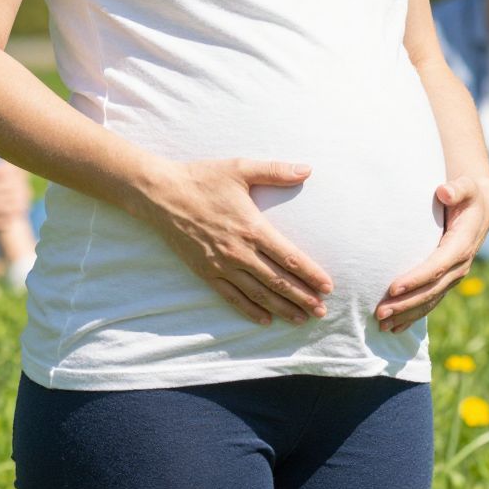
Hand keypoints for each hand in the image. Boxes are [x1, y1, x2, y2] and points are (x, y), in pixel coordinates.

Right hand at [139, 158, 333, 326]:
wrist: (160, 194)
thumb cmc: (203, 179)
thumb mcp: (241, 168)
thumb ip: (276, 171)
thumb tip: (307, 169)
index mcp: (252, 227)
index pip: (289, 257)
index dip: (311, 274)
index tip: (328, 286)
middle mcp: (239, 251)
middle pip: (278, 281)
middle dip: (302, 297)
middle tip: (322, 311)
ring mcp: (221, 264)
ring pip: (258, 294)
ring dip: (282, 308)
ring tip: (301, 319)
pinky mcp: (205, 272)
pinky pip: (231, 296)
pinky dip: (250, 310)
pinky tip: (265, 320)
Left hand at [377, 172, 488, 333]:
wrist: (482, 207)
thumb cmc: (469, 194)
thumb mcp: (467, 187)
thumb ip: (457, 188)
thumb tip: (443, 191)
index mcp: (462, 245)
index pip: (436, 266)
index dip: (415, 279)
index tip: (392, 288)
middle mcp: (460, 266)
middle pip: (431, 290)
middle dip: (405, 303)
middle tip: (379, 313)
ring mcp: (454, 276)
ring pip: (430, 301)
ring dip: (406, 314)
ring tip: (381, 325)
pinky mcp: (447, 280)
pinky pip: (431, 302)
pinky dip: (413, 316)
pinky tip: (395, 327)